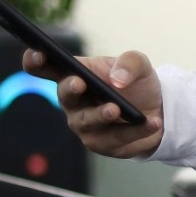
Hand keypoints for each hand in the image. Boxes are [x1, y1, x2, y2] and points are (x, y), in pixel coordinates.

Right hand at [23, 47, 164, 159]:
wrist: (159, 110)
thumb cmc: (137, 83)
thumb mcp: (139, 65)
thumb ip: (129, 62)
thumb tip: (117, 78)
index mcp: (75, 74)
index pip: (46, 67)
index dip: (36, 60)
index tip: (38, 53)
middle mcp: (73, 101)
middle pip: (64, 95)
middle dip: (70, 89)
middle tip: (79, 83)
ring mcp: (84, 123)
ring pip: (87, 121)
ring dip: (100, 114)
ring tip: (116, 109)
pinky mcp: (101, 143)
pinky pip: (115, 138)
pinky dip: (134, 130)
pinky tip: (150, 123)